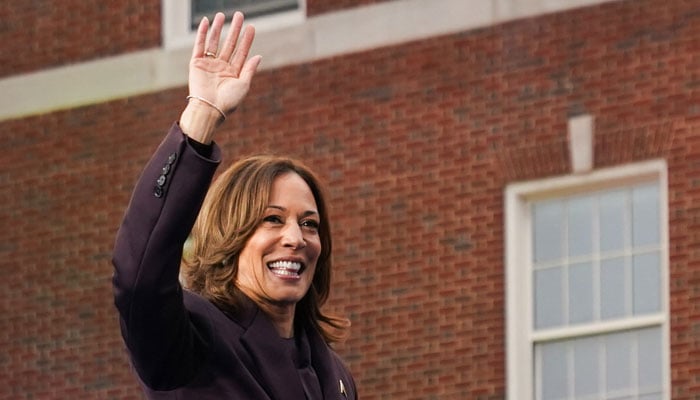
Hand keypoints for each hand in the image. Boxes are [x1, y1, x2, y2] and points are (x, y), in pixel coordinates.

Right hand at [181, 12, 261, 142]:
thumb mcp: (243, 85)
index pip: (241, 52)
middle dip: (234, 30)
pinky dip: (202, 33)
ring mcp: (209, 64)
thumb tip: (258, 56)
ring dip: (218, 28)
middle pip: (229, 44)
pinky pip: (199, 45)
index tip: (251, 27)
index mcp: (233, 73)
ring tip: (222, 15)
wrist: (209, 108)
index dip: (246, 40)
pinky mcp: (196, 63)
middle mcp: (221, 67)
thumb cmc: (228, 101)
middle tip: (240, 15)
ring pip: (214, 42)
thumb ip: (249, 69)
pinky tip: (206, 22)